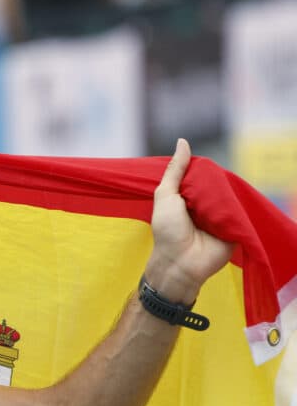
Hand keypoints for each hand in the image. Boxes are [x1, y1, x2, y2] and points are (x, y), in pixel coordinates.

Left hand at [143, 138, 232, 304]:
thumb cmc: (168, 231)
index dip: (201, 169)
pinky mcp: (235, 224)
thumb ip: (174, 171)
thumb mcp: (165, 196)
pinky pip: (240, 210)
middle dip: (214, 181)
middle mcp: (205, 203)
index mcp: (188, 195)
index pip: (200, 174)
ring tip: (216, 198)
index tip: (200, 165)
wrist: (180, 263)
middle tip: (208, 186)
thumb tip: (183, 142)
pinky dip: (237, 206)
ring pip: (229, 194)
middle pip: (216, 182)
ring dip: (224, 194)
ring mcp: (221, 214)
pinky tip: (234, 202)